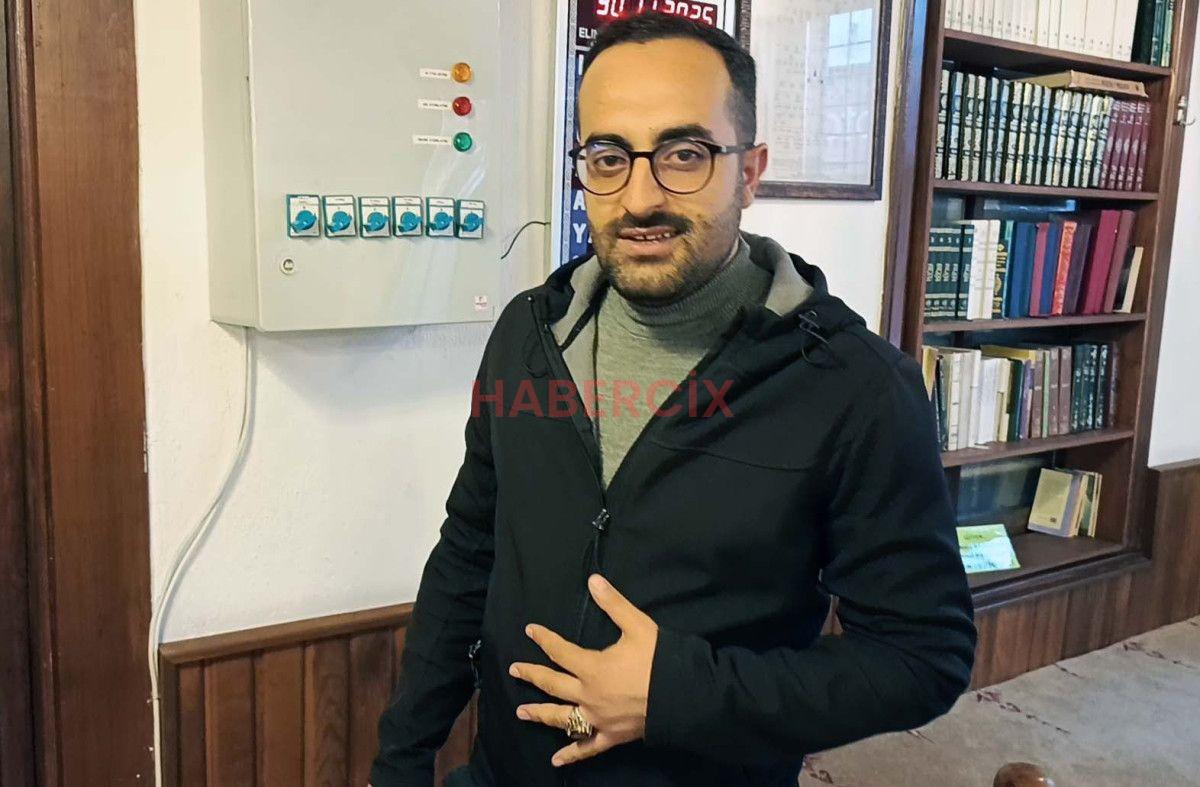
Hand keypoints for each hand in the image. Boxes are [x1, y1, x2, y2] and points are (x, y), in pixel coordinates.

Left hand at [508, 573, 658, 767]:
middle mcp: (588, 695)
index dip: (544, 639)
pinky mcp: (611, 736)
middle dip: (532, 675)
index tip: (530, 631)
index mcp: (592, 667)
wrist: (684, 697)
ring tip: (521, 712)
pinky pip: (587, 748)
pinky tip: (556, 760)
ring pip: (561, 717)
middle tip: (514, 670)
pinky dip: (571, 754)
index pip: (560, 651)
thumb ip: (613, 603)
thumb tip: (593, 579)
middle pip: (553, 684)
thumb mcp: (637, 625)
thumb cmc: (660, 659)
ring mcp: (598, 719)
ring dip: (540, 714)